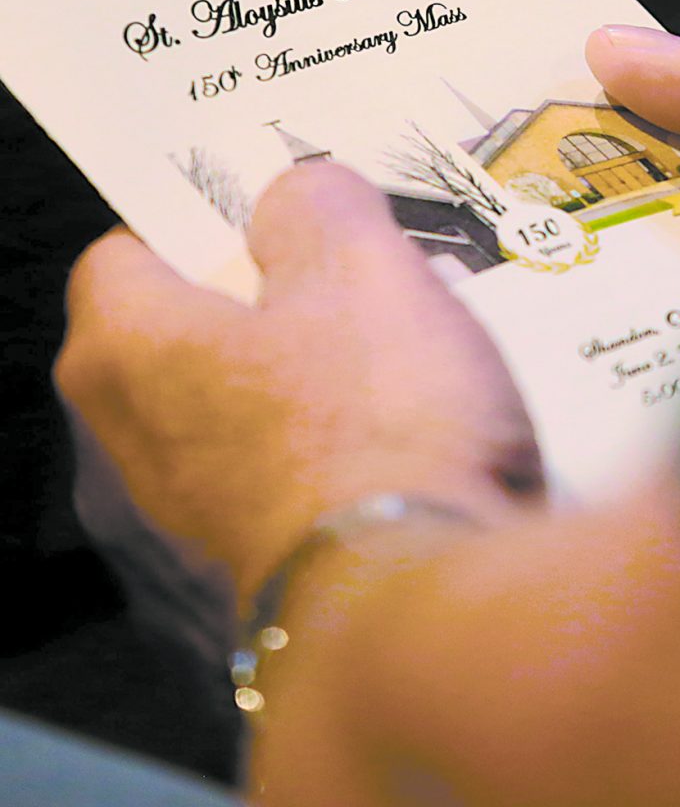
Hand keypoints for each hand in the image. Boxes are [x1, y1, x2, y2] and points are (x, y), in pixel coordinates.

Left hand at [55, 164, 542, 603]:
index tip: (269, 216)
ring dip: (305, 373)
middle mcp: (129, 444)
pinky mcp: (242, 569)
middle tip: (350, 283)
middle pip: (185, 331)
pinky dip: (322, 446)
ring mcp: (182, 520)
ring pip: (237, 406)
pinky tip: (398, 440)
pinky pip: (274, 473)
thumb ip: (316, 201)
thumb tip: (297, 199)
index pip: (128, 251)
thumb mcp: (362, 265)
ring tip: (394, 361)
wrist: (422, 610)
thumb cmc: (377, 428)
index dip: (199, 220)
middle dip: (266, 299)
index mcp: (128, 350)